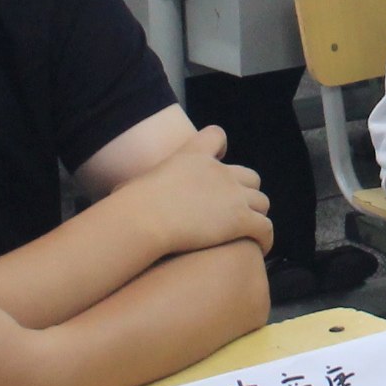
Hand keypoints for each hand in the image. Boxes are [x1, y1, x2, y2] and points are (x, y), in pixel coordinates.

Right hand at [115, 124, 273, 257]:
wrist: (147, 217)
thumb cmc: (133, 202)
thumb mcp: (135, 183)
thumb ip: (140, 185)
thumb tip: (120, 194)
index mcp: (193, 156)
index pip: (217, 136)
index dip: (221, 148)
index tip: (218, 160)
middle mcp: (220, 172)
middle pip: (250, 177)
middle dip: (246, 192)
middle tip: (233, 211)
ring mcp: (233, 195)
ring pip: (262, 203)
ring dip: (257, 216)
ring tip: (248, 233)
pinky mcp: (241, 219)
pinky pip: (265, 228)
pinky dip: (265, 238)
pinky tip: (259, 248)